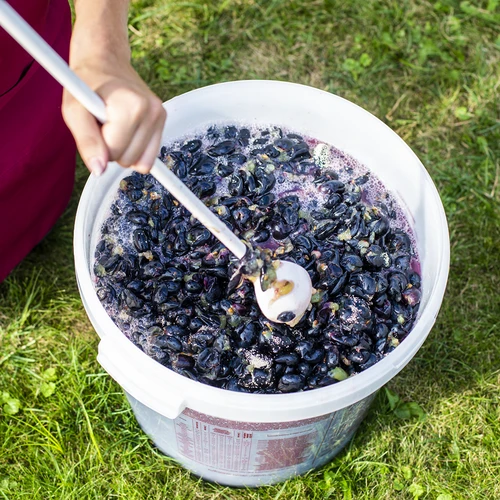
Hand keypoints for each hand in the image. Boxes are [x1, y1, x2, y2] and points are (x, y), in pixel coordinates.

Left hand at [62, 56, 165, 175]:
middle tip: (104, 123)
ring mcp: (161, 117)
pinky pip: (148, 158)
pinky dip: (135, 150)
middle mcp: (153, 111)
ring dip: (123, 150)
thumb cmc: (87, 83)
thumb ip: (86, 141)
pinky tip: (127, 131)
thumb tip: (99, 170)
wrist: (105, 61)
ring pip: (140, 163)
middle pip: (128, 160)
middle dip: (112, 148)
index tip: (95, 122)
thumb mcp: (74, 110)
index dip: (98, 143)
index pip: (114, 152)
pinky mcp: (163, 122)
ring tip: (115, 126)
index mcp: (133, 106)